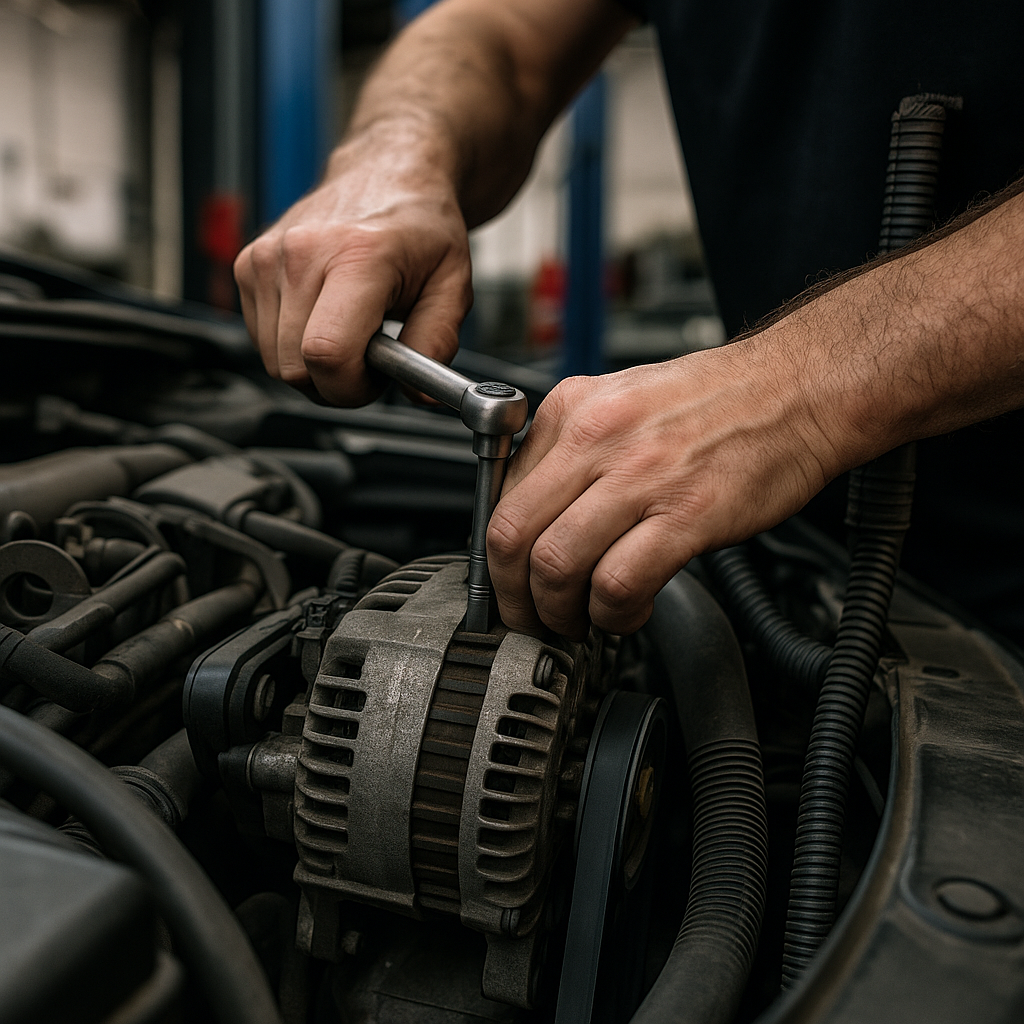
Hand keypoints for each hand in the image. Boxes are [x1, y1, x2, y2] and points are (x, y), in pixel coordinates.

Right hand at [234, 130, 472, 404]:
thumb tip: (418, 392)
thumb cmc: (419, 226)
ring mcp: (266, 257)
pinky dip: (292, 345)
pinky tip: (323, 317)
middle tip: (369, 355)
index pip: (326, 354)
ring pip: (274, 361)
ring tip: (349, 331)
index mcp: (357, 255)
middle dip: (335, 382)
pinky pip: (261, 340)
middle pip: (295, 368)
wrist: (387, 172)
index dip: (351, 388)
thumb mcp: (454, 284)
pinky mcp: (247, 265)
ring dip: (313, 365)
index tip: (375, 379)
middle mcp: (302, 252)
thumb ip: (438, 342)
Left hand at [486, 336, 854, 637]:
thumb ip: (570, 454)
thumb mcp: (620, 402)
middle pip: (511, 536)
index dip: (497, 559)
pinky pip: (618, 583)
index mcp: (571, 410)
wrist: (798, 388)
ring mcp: (641, 474)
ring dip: (559, 614)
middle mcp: (596, 437)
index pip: (500, 497)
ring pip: (555, 565)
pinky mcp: (687, 513)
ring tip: (580, 622)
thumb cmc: (717, 400)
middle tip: (531, 619)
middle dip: (512, 597)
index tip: (511, 585)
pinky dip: (613, 614)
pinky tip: (629, 612)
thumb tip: (535, 518)